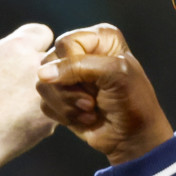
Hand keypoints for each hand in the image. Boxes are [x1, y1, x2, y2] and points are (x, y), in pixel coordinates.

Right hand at [0, 23, 57, 169]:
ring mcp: (48, 91)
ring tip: (23, 108)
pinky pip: (59, 109)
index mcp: (16, 47)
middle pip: (56, 59)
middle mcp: (36, 65)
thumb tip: (30, 48)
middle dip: (50, 70)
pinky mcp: (54, 117)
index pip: (44, 33)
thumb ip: (11, 53)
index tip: (29, 59)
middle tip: (26, 87)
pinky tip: (25, 122)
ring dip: (54, 93)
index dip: (38, 46)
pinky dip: (47, 115)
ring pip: (62, 86)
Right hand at [36, 23, 173, 164]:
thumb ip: (78, 67)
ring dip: (68, 104)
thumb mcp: (115, 74)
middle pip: (49, 63)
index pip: (66, 43)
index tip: (95, 82)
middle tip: (92, 101)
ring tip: (90, 109)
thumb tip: (42, 74)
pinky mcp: (61, 98)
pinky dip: (64, 115)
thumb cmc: (134, 102)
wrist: (133, 137)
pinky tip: (85, 118)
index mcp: (99, 38)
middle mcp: (81, 52)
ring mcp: (68, 76)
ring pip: (43, 85)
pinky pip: (44, 103)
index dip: (74, 65)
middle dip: (70, 88)